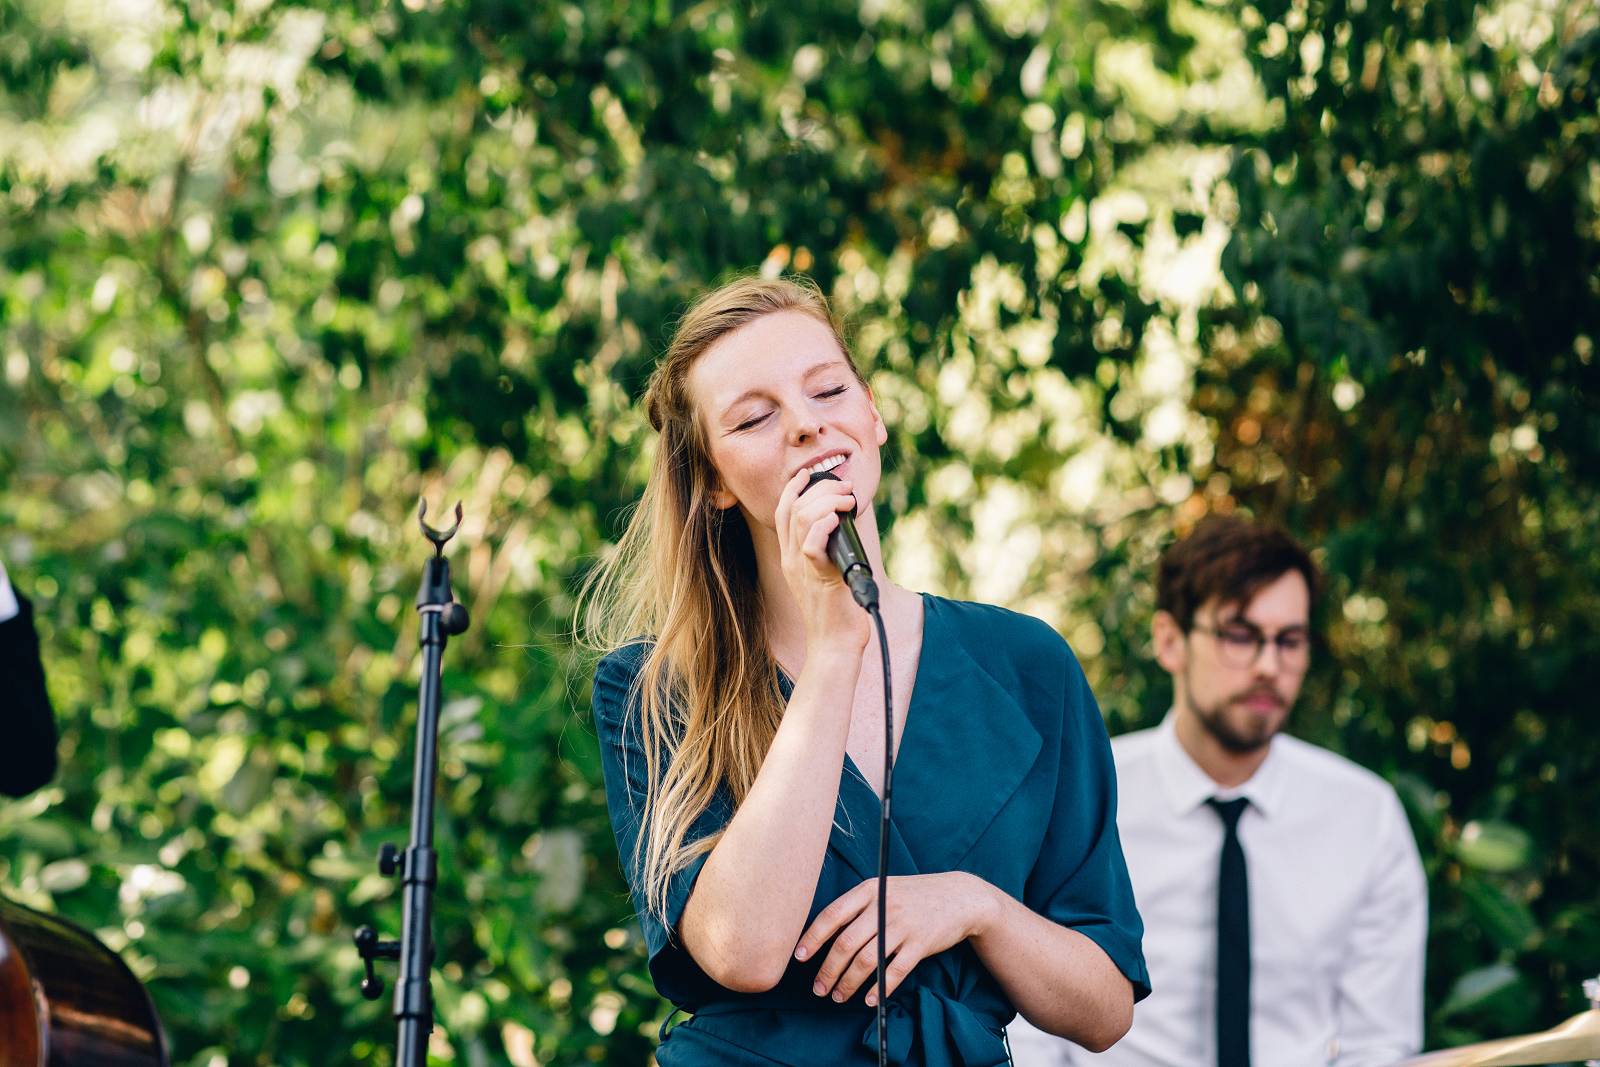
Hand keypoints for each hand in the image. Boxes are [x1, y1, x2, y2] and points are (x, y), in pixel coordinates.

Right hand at [773, 468, 868, 652]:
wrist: (834, 644)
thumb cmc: (836, 610)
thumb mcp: (825, 573)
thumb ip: (828, 549)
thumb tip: (845, 523)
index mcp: (790, 556)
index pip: (782, 512)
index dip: (793, 488)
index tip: (808, 474)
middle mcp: (790, 559)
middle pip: (792, 508)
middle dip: (819, 488)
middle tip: (844, 487)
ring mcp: (801, 568)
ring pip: (802, 519)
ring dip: (827, 501)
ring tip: (847, 500)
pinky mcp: (818, 578)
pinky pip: (811, 543)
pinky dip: (825, 525)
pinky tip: (839, 519)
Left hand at [793, 873, 997, 1005]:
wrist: (959, 896)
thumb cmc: (914, 895)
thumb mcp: (884, 888)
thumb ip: (858, 905)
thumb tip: (823, 933)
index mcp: (869, 890)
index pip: (832, 915)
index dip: (813, 938)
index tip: (799, 957)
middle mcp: (883, 907)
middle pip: (846, 943)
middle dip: (828, 970)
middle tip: (819, 988)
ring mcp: (903, 926)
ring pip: (866, 960)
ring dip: (849, 983)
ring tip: (838, 996)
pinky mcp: (921, 944)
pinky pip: (895, 972)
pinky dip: (879, 989)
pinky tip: (870, 999)